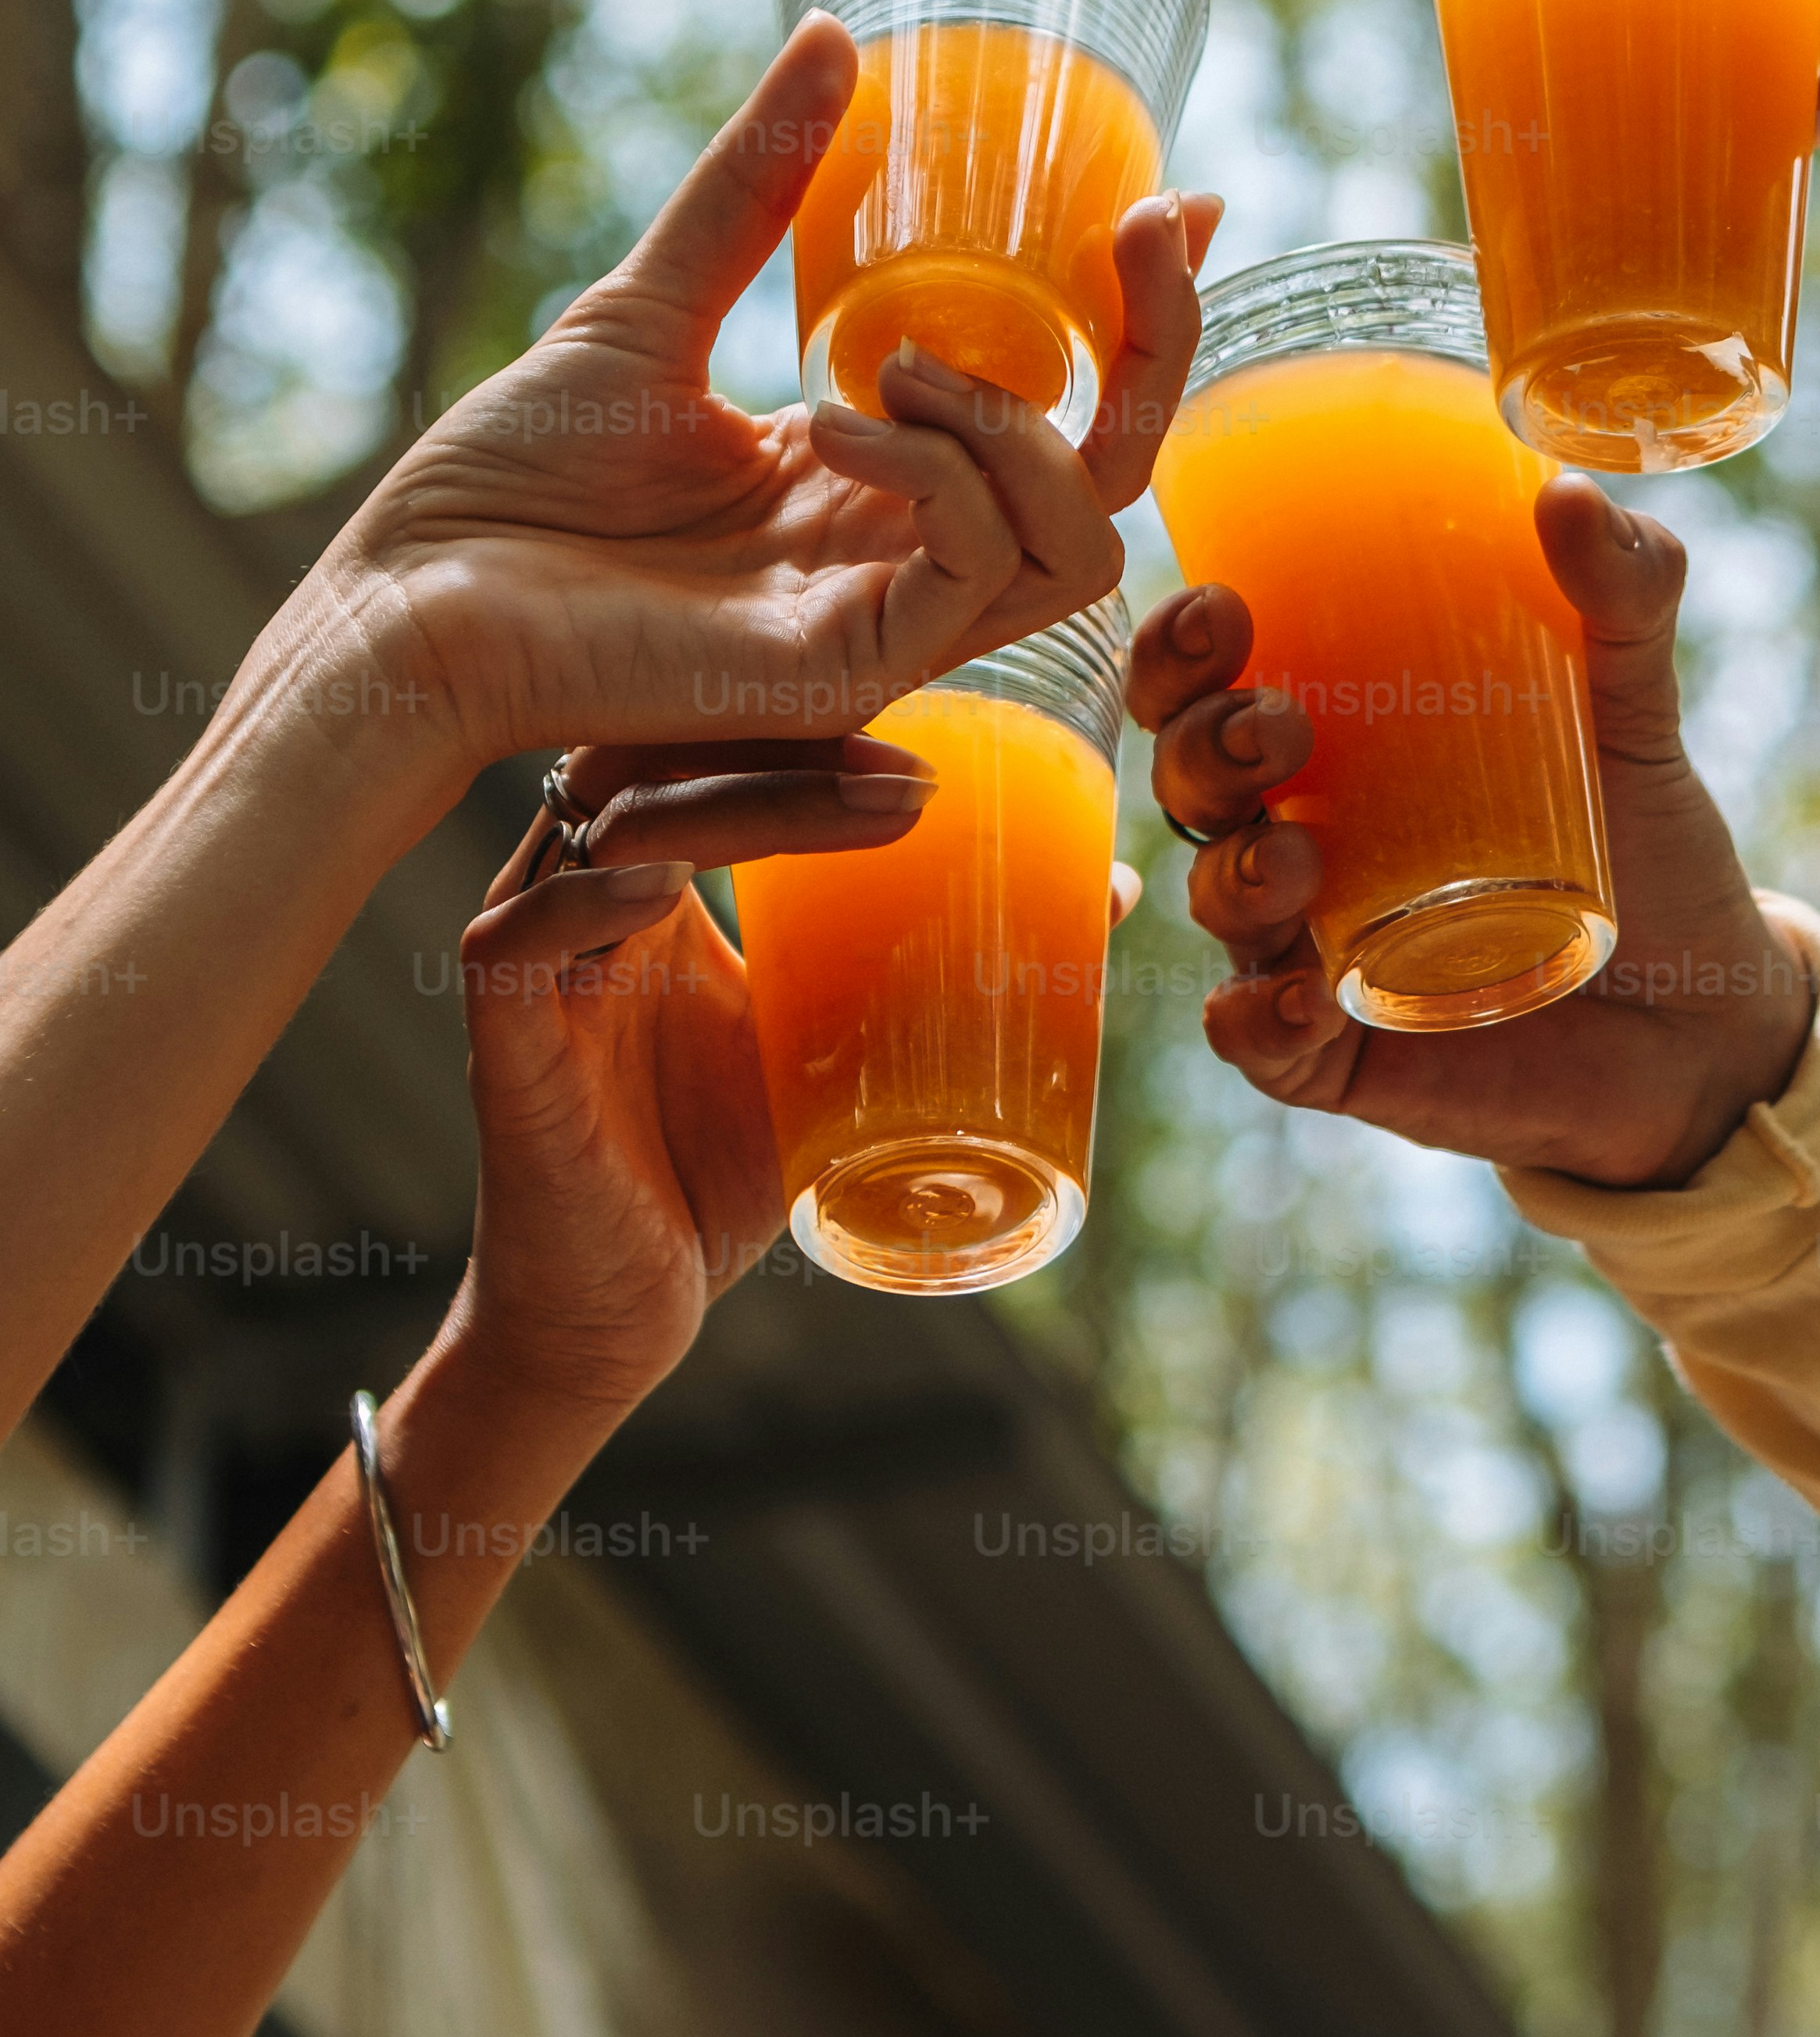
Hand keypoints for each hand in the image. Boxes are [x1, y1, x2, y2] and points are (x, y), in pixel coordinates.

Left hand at [336, 18, 1219, 783]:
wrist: (403, 605)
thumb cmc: (506, 483)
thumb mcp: (649, 304)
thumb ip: (751, 189)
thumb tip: (831, 39)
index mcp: (874, 484)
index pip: (1061, 415)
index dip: (1139, 321)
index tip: (1176, 203)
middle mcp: (900, 560)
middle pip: (1111, 479)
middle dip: (1155, 353)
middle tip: (1137, 238)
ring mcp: (886, 627)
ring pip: (1081, 540)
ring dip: (1023, 425)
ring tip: (902, 366)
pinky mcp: (849, 673)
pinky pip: (974, 576)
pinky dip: (937, 480)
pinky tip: (834, 426)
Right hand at [445, 742, 1146, 1418]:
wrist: (620, 1321)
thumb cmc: (716, 1173)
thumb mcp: (838, 1048)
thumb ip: (925, 965)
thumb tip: (1102, 891)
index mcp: (653, 874)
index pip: (711, 744)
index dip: (808, 715)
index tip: (937, 734)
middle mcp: (584, 890)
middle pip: (667, 757)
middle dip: (788, 738)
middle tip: (922, 770)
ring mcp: (536, 956)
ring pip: (611, 825)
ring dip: (738, 802)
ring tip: (865, 806)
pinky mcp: (501, 1037)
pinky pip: (519, 938)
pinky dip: (588, 899)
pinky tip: (660, 880)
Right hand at [1134, 487, 1811, 1191]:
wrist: (1712, 1014)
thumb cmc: (1646, 844)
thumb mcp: (1637, 713)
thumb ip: (1621, 598)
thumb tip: (1568, 491)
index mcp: (1340, 741)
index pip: (1211, 682)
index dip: (1178, 646)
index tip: (1221, 607)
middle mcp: (1303, 837)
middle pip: (1189, 780)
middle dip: (1199, 745)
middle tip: (1277, 726)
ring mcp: (1313, 948)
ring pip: (1215, 901)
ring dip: (1229, 871)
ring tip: (1296, 855)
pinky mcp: (1345, 1051)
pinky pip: (1260, 1041)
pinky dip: (1255, 1020)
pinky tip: (1296, 995)